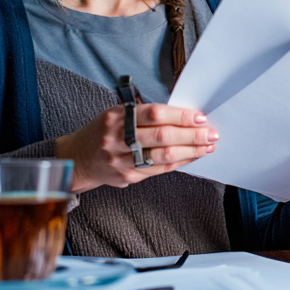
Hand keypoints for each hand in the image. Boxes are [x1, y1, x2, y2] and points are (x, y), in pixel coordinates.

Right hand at [55, 104, 217, 193]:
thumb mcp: (117, 114)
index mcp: (117, 116)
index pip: (155, 114)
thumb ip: (145, 115)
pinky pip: (159, 169)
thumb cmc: (104, 132)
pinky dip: (179, 162)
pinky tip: (192, 157)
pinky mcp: (127, 176)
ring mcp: (121, 160)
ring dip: (190, 151)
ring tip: (208, 147)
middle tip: (211, 134)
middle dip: (191, 135)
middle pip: (162, 136)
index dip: (180, 116)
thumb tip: (183, 117)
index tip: (200, 117)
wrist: (78, 158)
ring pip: (163, 156)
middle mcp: (117, 138)